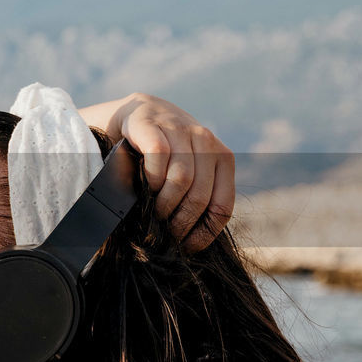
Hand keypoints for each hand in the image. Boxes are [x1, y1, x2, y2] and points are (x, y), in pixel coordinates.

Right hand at [78, 93, 234, 252]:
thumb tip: (192, 243)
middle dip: (180, 221)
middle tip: (165, 232)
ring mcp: (180, 129)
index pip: (222, 206)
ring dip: (165, 203)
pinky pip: (158, 156)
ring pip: (181, 178)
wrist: (139, 115)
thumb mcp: (189, 171)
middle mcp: (206, 141)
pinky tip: (146, 186)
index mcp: (222, 158)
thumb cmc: (165, 154)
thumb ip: (198, 196)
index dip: (204, 233)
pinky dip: (151, 178)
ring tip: (155, 212)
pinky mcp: (153, 124)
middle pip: (200, 195)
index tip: (186, 247)